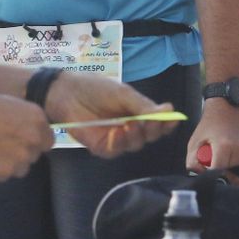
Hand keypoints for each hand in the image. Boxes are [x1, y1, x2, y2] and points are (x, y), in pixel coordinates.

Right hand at [0, 94, 55, 180]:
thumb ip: (29, 123)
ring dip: (9, 163)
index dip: (35, 142)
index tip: (22, 141)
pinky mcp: (4, 172)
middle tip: (1, 142)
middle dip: (21, 152)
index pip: (48, 142)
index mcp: (38, 120)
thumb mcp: (14, 106)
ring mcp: (20, 158)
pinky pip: (4, 175)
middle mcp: (33, 140)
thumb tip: (37, 138)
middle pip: (34, 155)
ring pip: (20, 168)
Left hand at [43, 71, 176, 157]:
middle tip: (153, 122)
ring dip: (136, 135)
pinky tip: (118, 132)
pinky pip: (116, 150)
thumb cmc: (95, 88)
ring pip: (135, 145)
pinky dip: (119, 143)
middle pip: (149, 136)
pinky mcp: (101, 146)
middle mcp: (129, 127)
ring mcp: (116, 138)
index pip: (157, 122)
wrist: (66, 93)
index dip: (166, 123)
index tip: (172, 119)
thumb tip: (169, 111)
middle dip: (154, 130)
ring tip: (131, 124)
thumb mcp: (123, 93)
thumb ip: (143, 105)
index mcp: (137, 112)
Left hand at [187, 97, 238, 170]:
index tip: (206, 175)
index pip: (219, 171)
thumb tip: (199, 175)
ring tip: (223, 166)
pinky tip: (231, 165)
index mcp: (224, 146)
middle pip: (231, 176)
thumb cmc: (208, 126)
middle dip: (222, 177)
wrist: (226, 108)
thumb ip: (192, 161)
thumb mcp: (194, 141)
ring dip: (232, 176)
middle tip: (214, 170)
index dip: (211, 176)